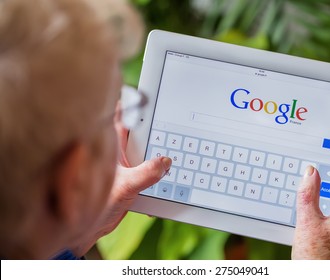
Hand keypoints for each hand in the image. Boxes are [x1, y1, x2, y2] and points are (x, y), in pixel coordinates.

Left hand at [71, 103, 171, 255]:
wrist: (93, 226)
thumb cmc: (98, 204)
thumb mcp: (125, 186)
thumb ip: (146, 173)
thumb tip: (165, 161)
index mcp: (110, 145)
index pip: (119, 114)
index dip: (128, 100)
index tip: (141, 91)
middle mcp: (117, 150)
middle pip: (136, 128)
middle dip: (150, 122)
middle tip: (166, 114)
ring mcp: (125, 161)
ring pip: (143, 145)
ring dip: (156, 145)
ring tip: (171, 141)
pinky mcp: (131, 173)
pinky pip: (148, 162)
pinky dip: (157, 162)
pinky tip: (166, 166)